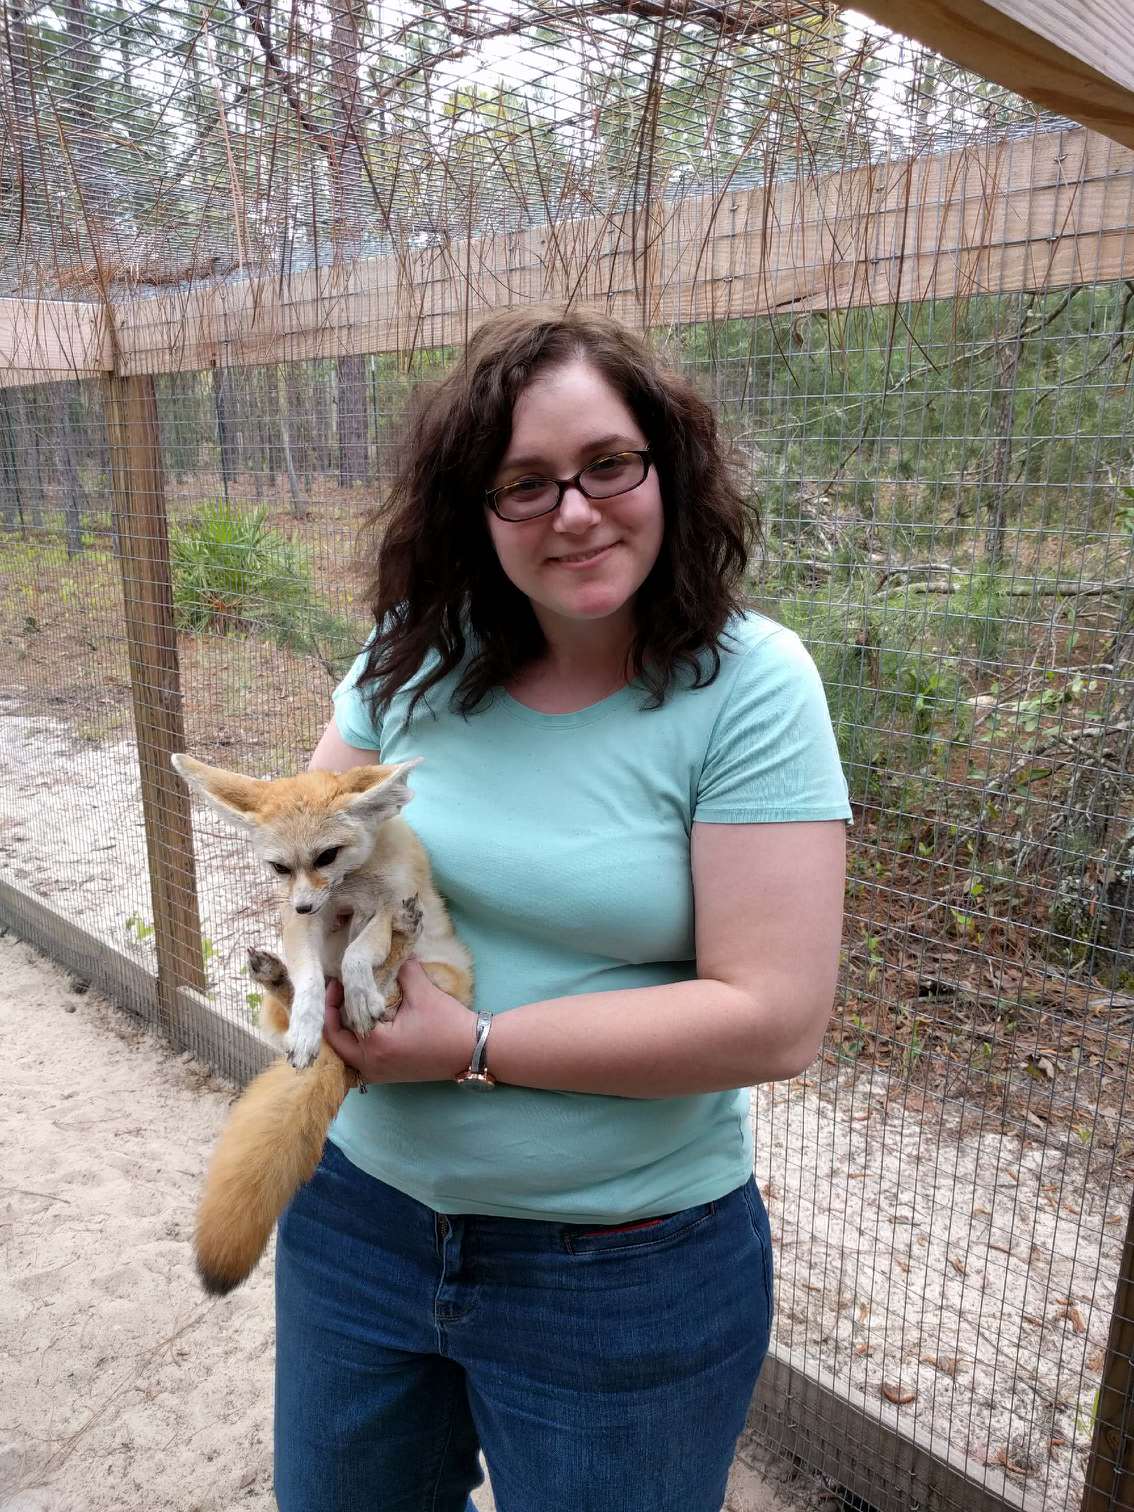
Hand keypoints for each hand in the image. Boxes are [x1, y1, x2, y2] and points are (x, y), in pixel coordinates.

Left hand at [322, 959, 475, 1085]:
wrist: (472, 1050)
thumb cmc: (447, 1023)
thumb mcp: (423, 992)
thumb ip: (402, 970)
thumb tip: (390, 953)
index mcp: (375, 1045)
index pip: (338, 1024)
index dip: (332, 1001)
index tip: (336, 981)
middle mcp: (372, 1065)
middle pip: (336, 1044)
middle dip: (332, 1018)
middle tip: (338, 995)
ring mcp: (380, 1074)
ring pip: (347, 1056)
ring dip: (343, 1034)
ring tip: (347, 1009)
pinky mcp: (389, 1076)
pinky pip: (360, 1062)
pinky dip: (356, 1045)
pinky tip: (363, 1027)